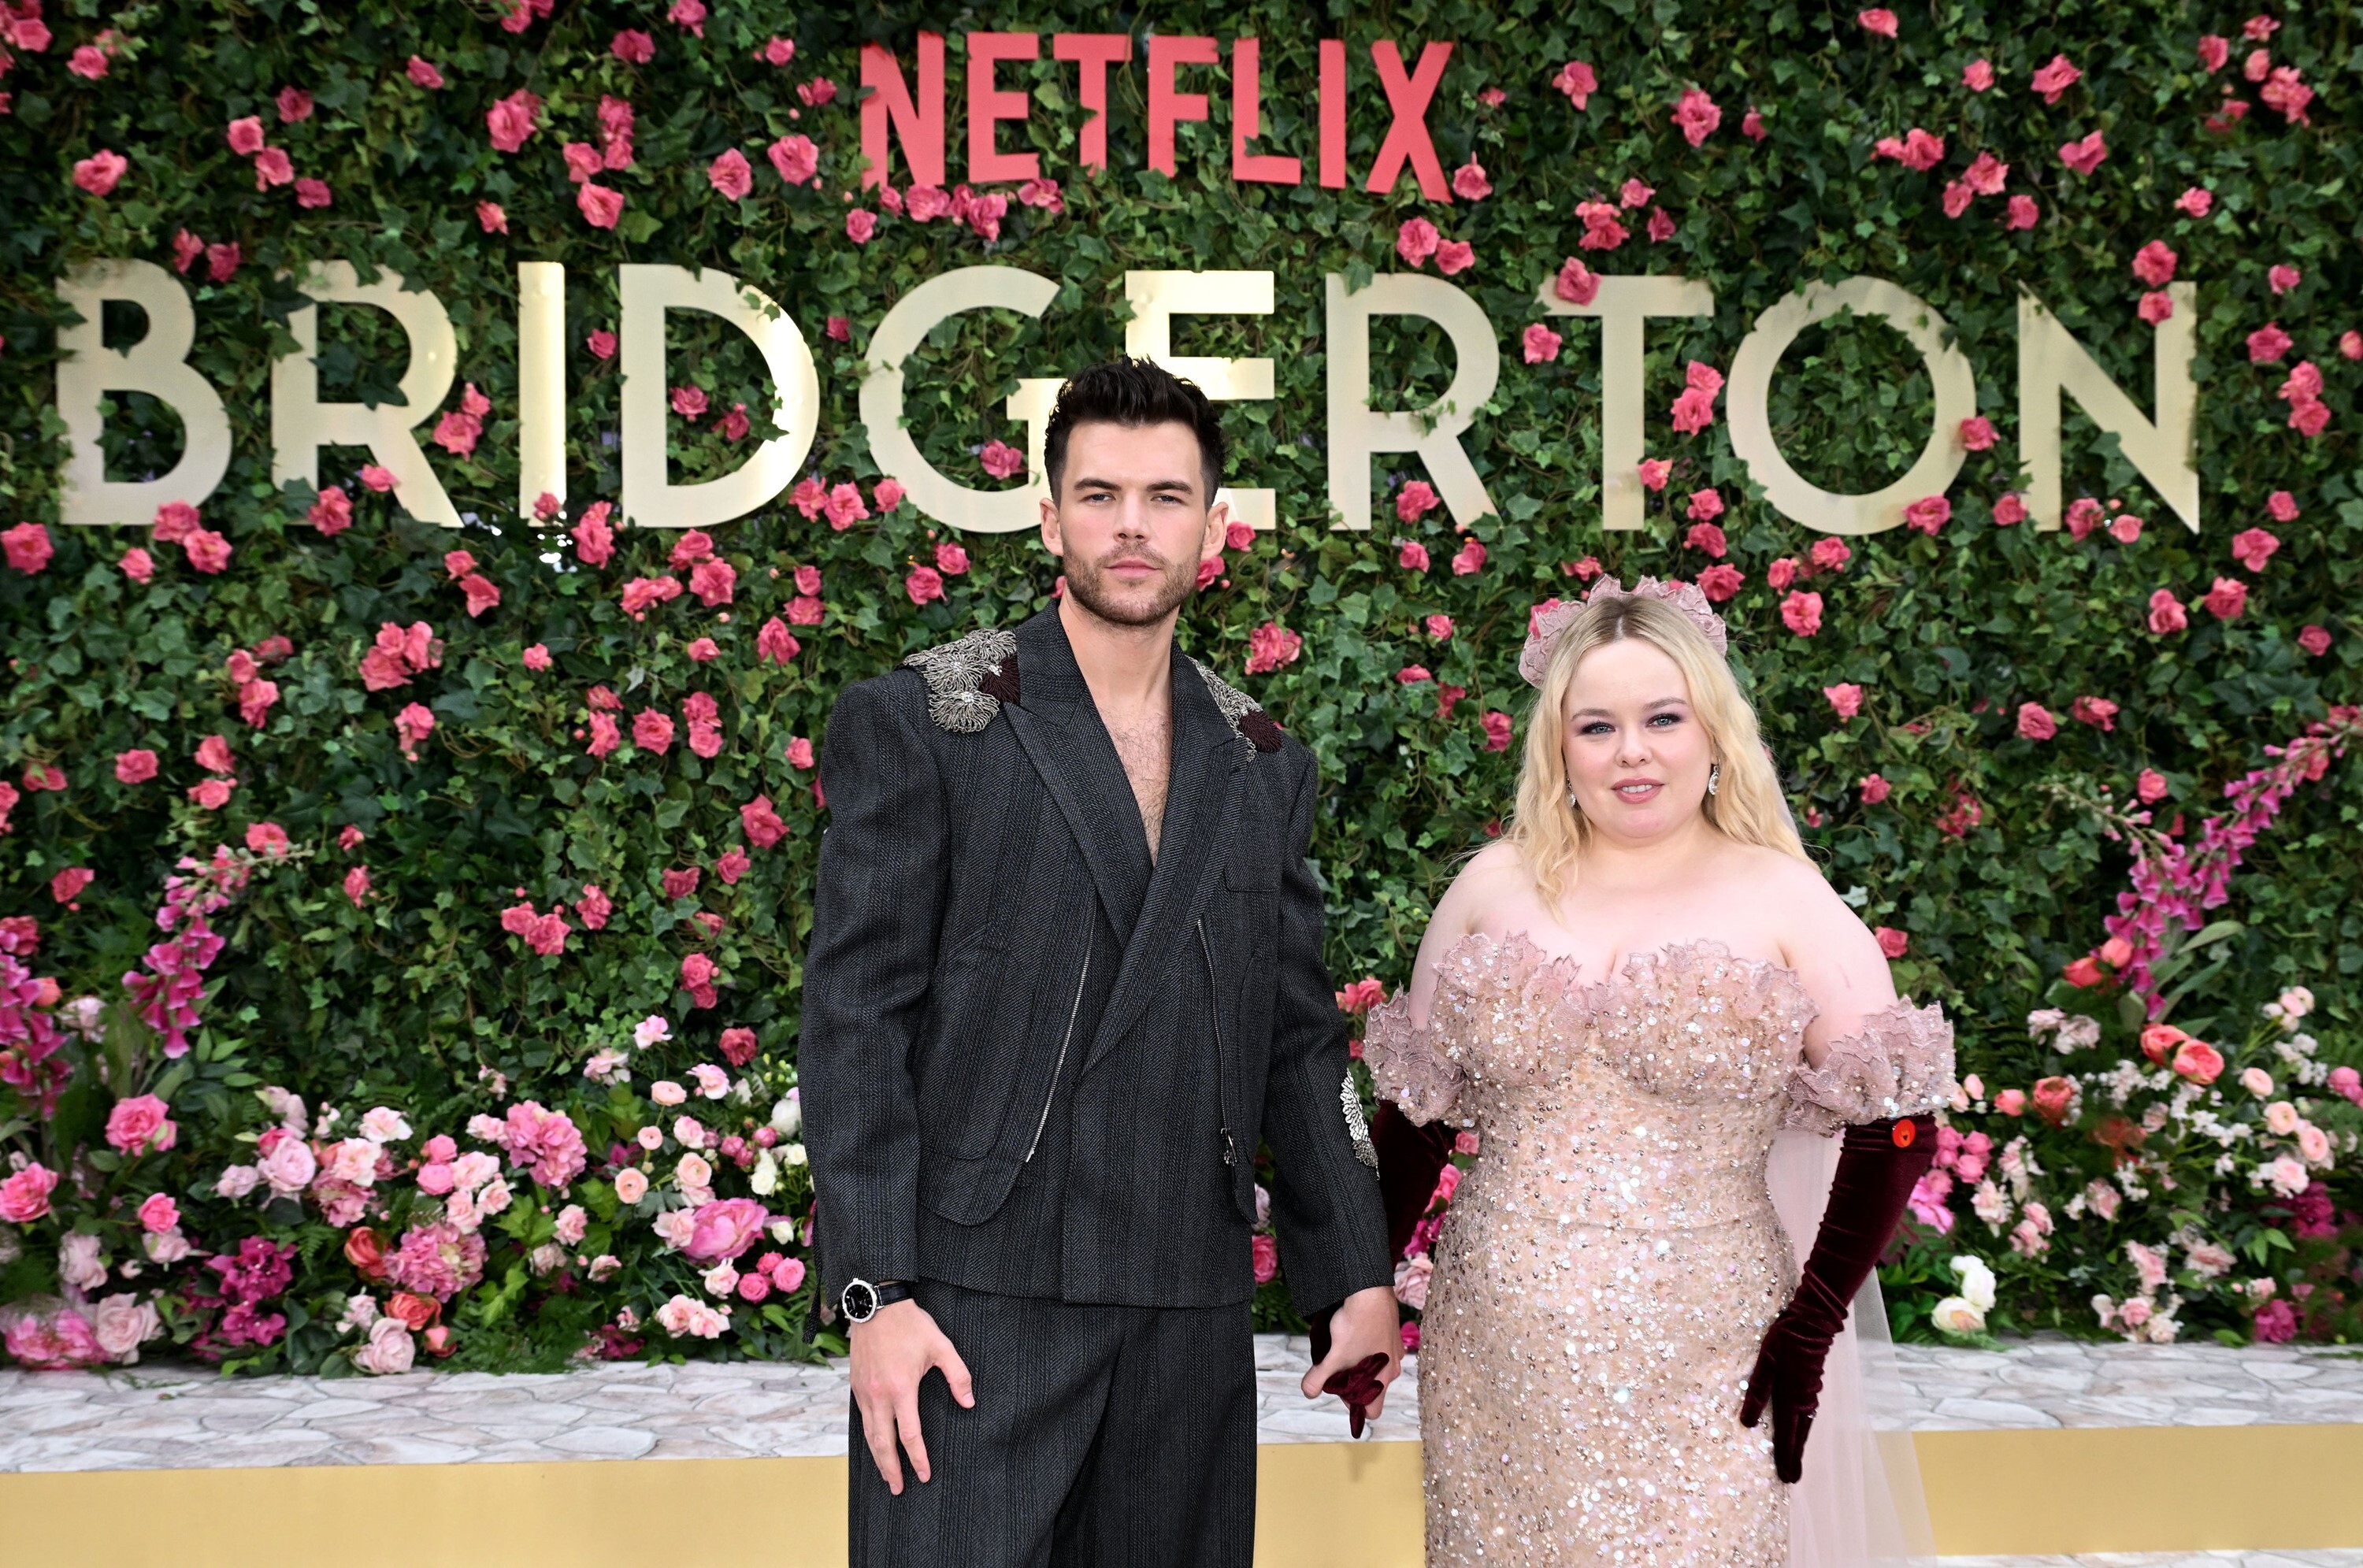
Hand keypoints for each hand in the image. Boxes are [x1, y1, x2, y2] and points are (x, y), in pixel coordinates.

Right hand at [848, 1298, 974, 1494]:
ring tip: (887, 1475)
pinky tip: (875, 1444)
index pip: (909, 1435)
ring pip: (869, 1434)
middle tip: (899, 1488)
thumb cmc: (910, 1324)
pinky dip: (869, 1438)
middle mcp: (879, 1395)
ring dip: (878, 1458)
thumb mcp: (941, 1346)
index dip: (918, 1458)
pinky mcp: (855, 1386)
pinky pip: (862, 1419)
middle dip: (892, 1469)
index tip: (924, 1474)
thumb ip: (958, 1376)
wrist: (876, 1304)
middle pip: (883, 1443)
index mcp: (901, 1389)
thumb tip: (969, 1403)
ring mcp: (864, 1392)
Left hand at [1302, 1285, 1400, 1431]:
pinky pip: (1380, 1348)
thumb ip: (1319, 1377)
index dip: (1355, 1407)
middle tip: (1337, 1368)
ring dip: (1362, 1364)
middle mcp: (1393, 1367)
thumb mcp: (1334, 1356)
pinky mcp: (1392, 1331)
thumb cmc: (1356, 1325)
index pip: (1373, 1410)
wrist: (1370, 1291)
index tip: (1341, 1392)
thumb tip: (1308, 1392)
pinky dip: (1368, 1346)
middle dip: (1355, 1384)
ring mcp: (1395, 1349)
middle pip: (1373, 1388)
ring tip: (1344, 1349)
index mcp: (1383, 1379)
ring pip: (1377, 1368)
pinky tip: (1356, 1333)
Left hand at [1738, 1305, 1833, 1484]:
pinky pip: (1808, 1415)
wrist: (1812, 1322)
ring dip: (1799, 1445)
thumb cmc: (1784, 1340)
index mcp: (1790, 1398)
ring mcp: (1810, 1393)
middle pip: (1799, 1436)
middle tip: (1791, 1479)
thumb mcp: (1764, 1363)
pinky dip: (1804, 1429)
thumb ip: (1757, 1393)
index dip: (1785, 1458)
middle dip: (1794, 1458)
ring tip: (1795, 1461)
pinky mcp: (1812, 1385)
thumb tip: (1747, 1424)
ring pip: (1805, 1426)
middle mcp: (1803, 1401)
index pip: (1786, 1436)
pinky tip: (1801, 1430)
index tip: (1786, 1478)